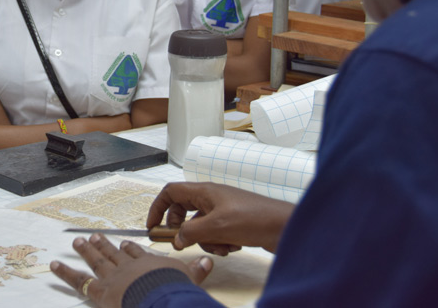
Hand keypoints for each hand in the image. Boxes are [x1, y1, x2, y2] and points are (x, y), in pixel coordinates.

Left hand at [50, 234, 212, 307]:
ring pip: (97, 261)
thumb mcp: (190, 281)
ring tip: (77, 242)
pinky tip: (54, 265)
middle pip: (114, 253)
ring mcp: (112, 276)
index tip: (124, 244)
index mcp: (148, 264)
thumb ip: (196, 271)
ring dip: (86, 251)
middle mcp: (128, 267)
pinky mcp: (99, 290)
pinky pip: (78, 281)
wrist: (160, 299)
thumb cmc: (174, 292)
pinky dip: (64, 273)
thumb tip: (207, 262)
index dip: (130, 249)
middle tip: (93, 236)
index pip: (137, 254)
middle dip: (103, 245)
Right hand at [147, 182, 293, 253]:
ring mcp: (222, 210)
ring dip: (205, 240)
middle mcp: (212, 198)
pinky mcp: (233, 223)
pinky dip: (219, 242)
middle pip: (184, 211)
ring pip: (199, 226)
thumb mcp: (215, 227)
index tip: (153, 225)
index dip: (158, 207)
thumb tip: (176, 239)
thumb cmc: (254, 219)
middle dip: (183, 229)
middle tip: (184, 242)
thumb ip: (190, 232)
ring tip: (220, 245)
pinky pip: (214, 234)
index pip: (171, 192)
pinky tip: (232, 246)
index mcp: (204, 191)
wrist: (284, 227)